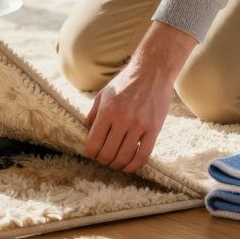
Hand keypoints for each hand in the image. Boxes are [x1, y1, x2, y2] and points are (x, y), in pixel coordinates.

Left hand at [84, 21, 197, 172]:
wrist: (153, 71)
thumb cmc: (126, 82)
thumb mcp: (103, 94)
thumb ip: (93, 114)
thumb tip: (86, 133)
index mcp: (107, 111)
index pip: (93, 143)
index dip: (91, 154)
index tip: (92, 154)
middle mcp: (122, 119)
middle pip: (108, 153)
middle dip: (103, 161)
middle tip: (103, 160)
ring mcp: (139, 125)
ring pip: (124, 156)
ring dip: (117, 165)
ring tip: (115, 164)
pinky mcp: (154, 129)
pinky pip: (143, 155)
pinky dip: (134, 166)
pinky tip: (129, 167)